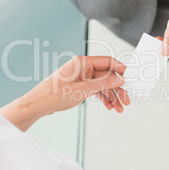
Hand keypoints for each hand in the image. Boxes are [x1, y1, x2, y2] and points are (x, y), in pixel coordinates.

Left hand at [0, 56, 129, 130]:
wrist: (39, 104)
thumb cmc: (55, 94)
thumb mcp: (84, 90)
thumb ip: (104, 84)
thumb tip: (120, 79)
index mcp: (83, 62)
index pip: (108, 61)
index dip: (120, 70)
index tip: (129, 79)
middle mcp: (83, 68)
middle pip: (107, 75)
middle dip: (117, 88)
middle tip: (126, 100)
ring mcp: (82, 77)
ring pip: (102, 85)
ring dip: (111, 96)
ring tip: (119, 108)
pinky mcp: (79, 86)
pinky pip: (96, 90)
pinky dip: (103, 98)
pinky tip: (109, 106)